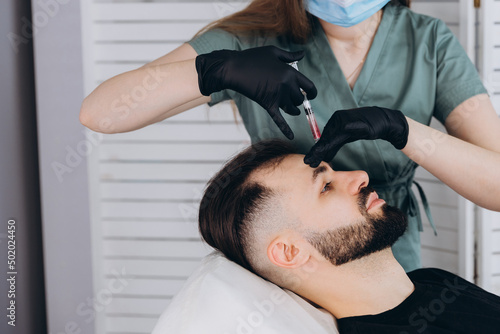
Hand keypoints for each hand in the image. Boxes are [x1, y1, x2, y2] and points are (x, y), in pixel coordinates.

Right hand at [195, 46, 316, 139]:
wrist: (234, 68)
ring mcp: (277, 96)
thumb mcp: (273, 52)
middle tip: (292, 97)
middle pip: (300, 99)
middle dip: (298, 99)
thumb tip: (303, 54)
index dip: (313, 92)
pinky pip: (279, 120)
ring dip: (293, 110)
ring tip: (293, 109)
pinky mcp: (267, 105)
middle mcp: (286, 85)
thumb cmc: (253, 58)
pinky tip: (292, 137)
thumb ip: (289, 56)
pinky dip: (286, 129)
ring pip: (292, 109)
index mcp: (290, 72)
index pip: (309, 86)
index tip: (312, 95)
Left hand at [304, 106, 408, 166]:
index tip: (309, 159)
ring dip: (321, 151)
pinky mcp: (351, 124)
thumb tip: (324, 155)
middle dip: (316, 152)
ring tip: (313, 161)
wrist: (384, 121)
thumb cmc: (366, 128)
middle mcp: (337, 118)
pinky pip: (338, 138)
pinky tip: (325, 156)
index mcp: (335, 120)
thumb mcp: (349, 136)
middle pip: (324, 138)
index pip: (324, 136)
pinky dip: (330, 147)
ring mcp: (343, 120)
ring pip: (329, 139)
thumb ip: (336, 143)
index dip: (317, 149)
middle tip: (308, 162)